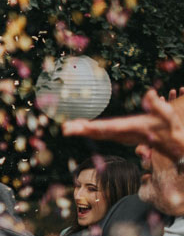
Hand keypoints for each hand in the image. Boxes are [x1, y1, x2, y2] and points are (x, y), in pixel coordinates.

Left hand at [65, 88, 183, 161]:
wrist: (172, 143)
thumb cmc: (169, 127)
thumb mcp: (166, 114)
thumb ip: (157, 104)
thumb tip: (149, 92)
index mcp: (130, 128)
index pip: (108, 128)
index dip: (94, 127)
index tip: (81, 127)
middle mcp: (122, 134)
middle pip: (97, 132)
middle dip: (80, 130)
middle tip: (64, 129)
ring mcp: (120, 135)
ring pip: (97, 134)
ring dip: (81, 131)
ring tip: (65, 128)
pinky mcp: (120, 135)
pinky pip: (101, 133)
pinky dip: (89, 131)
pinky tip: (80, 128)